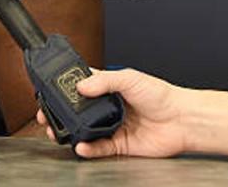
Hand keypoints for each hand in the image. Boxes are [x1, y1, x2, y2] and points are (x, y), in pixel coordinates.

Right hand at [36, 68, 227, 159]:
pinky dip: (88, 148)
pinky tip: (81, 145)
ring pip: (84, 131)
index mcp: (108, 88)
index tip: (49, 91)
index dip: (64, 89)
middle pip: (77, 111)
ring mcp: (112, 126)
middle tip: (46, 115)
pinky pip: (98, 148)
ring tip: (57, 131)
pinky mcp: (119, 145)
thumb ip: (104, 81)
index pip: (80, 87)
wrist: (181, 120)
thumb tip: (81, 86)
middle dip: (60, 113)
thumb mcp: (130, 78)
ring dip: (69, 132)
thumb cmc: (161, 95)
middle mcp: (107, 108)